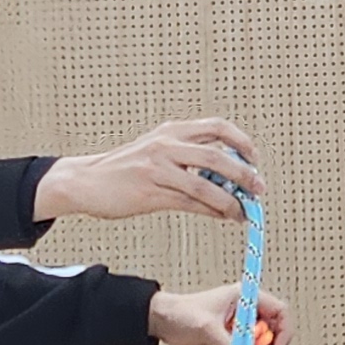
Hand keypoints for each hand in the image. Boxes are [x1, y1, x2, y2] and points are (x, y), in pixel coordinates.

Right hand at [34, 120, 264, 226]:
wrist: (85, 181)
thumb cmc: (124, 169)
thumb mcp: (156, 152)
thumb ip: (188, 158)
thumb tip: (225, 178)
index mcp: (171, 131)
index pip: (216, 127)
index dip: (241, 142)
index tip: (254, 158)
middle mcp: (166, 145)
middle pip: (218, 156)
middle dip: (244, 174)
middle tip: (258, 189)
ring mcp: (158, 168)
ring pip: (206, 184)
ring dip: (231, 200)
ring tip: (243, 211)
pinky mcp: (150, 192)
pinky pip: (190, 203)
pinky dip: (212, 211)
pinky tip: (223, 216)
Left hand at [148, 284, 288, 344]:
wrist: (161, 320)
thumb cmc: (180, 313)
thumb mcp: (207, 328)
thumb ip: (228, 343)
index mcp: (245, 297)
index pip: (280, 312)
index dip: (283, 333)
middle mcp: (246, 310)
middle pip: (275, 332)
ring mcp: (240, 325)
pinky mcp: (231, 338)